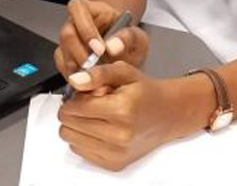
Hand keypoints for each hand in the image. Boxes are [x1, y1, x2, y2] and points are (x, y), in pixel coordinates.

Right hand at [54, 0, 148, 78]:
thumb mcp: (137, 37)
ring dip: (77, 69)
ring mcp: (67, 41)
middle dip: (79, 54)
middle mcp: (73, 23)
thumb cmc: (127, 40)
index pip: (78, 9)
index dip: (86, 29)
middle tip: (94, 69)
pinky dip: (75, 79)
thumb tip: (112, 46)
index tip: (100, 49)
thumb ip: (128, 37)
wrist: (124, 54)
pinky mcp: (65, 58)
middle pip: (66, 34)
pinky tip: (89, 86)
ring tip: (94, 82)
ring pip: (62, 53)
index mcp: (89, 9)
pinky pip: (62, 67)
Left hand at [58, 62, 199, 170]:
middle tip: (91, 103)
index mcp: (121, 110)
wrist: (168, 114)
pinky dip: (84, 138)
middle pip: (68, 124)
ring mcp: (117, 153)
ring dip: (77, 125)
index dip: (74, 97)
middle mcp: (119, 136)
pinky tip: (99, 128)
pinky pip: (79, 151)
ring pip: (70, 139)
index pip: (73, 108)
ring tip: (95, 115)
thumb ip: (97, 74)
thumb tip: (74, 80)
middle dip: (73, 111)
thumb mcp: (123, 72)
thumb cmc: (145, 93)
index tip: (85, 93)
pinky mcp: (114, 164)